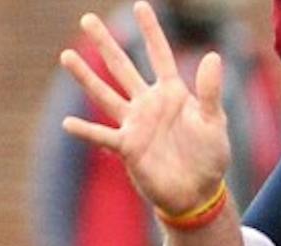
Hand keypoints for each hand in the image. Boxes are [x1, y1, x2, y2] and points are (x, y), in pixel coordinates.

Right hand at [58, 1, 230, 216]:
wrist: (199, 191)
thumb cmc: (209, 156)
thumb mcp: (214, 121)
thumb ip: (209, 91)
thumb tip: (213, 56)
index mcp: (172, 93)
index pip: (160, 55)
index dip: (151, 31)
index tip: (140, 5)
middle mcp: (148, 104)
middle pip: (123, 67)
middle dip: (106, 44)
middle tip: (87, 19)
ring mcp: (135, 124)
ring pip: (106, 94)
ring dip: (86, 77)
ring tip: (66, 56)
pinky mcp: (128, 148)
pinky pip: (103, 136)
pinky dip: (86, 131)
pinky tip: (68, 122)